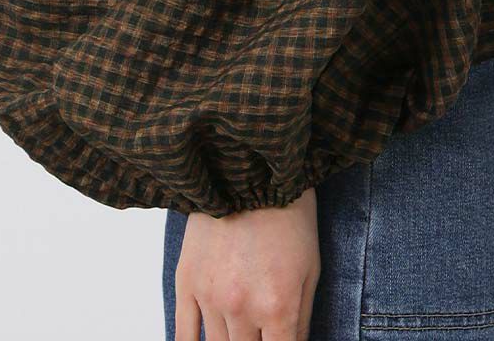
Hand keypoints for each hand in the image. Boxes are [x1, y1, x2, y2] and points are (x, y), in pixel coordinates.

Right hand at [173, 186, 320, 340]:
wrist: (248, 170)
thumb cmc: (287, 217)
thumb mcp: (310, 269)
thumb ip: (301, 320)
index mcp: (277, 307)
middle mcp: (241, 308)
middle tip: (258, 333)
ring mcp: (210, 296)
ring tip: (238, 332)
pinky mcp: (186, 281)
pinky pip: (183, 334)